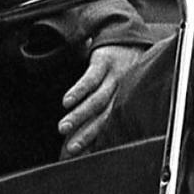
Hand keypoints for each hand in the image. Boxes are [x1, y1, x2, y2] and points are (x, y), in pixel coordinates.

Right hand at [57, 43, 142, 158]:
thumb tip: (79, 135)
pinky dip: (79, 91)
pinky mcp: (104, 62)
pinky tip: (67, 102)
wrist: (130, 37)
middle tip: (70, 150)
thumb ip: (103, 111)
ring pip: (97, 101)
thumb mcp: (119, 91)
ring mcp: (114, 77)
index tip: (73, 156)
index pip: (107, 128)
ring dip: (79, 116)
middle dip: (86, 135)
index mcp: (124, 104)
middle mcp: (121, 93)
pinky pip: (91, 79)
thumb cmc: (121, 71)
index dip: (91, 144)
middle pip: (103, 118)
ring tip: (63, 128)